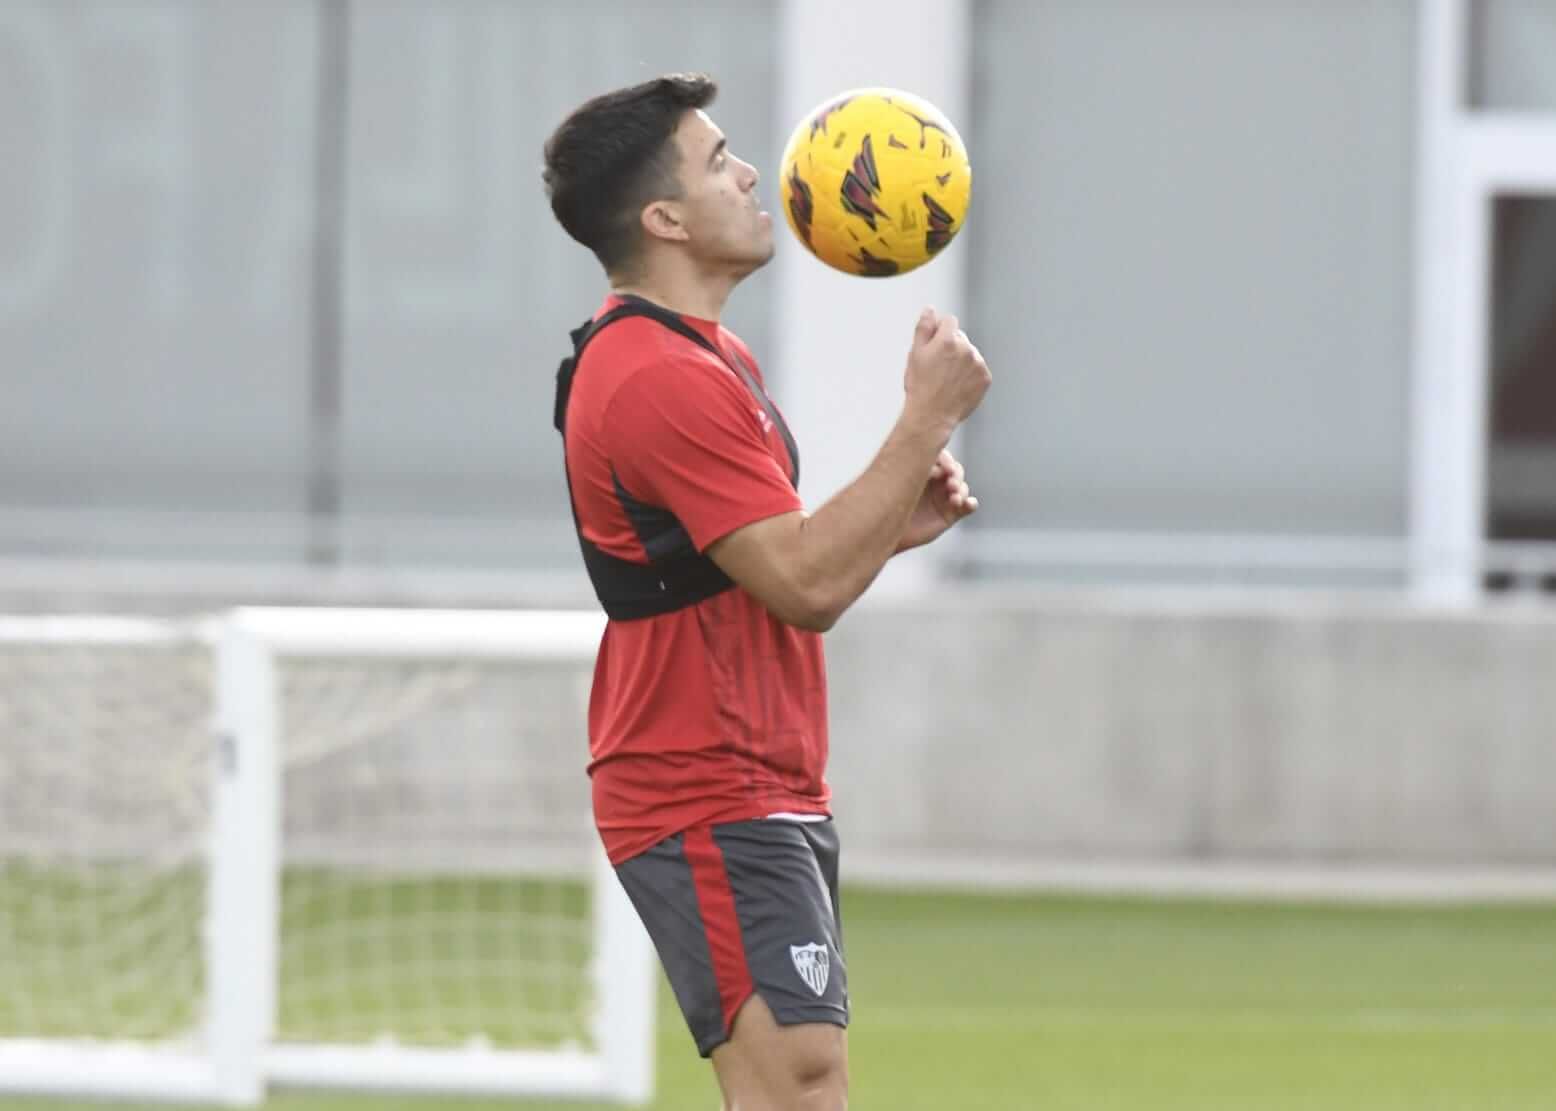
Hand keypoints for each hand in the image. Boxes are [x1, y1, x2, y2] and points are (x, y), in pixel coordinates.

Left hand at [897, 448, 978, 551]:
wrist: (886, 532)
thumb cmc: (887, 506)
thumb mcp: (897, 484)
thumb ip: (909, 470)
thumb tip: (924, 463)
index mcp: (923, 469)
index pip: (941, 458)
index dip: (946, 461)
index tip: (944, 468)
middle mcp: (936, 481)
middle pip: (956, 471)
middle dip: (956, 475)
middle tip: (951, 484)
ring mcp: (944, 497)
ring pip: (962, 488)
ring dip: (962, 490)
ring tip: (954, 498)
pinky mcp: (951, 514)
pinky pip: (966, 506)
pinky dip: (971, 504)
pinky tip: (969, 504)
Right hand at [903, 308, 991, 435]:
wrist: (932, 416)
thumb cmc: (920, 386)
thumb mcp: (915, 354)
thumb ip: (924, 328)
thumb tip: (930, 309)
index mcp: (948, 339)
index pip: (949, 321)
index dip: (939, 332)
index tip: (933, 347)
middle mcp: (967, 348)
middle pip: (960, 337)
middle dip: (950, 346)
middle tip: (937, 368)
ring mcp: (978, 364)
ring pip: (970, 353)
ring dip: (961, 360)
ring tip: (946, 379)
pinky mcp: (985, 378)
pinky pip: (977, 369)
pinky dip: (969, 374)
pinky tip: (956, 386)